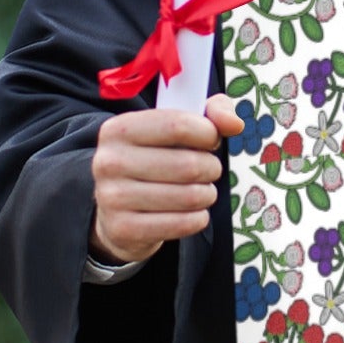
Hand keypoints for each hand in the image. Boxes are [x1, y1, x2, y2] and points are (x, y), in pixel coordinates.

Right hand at [89, 93, 244, 264]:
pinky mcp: (123, 229)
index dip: (208, 133)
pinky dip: (198, 218)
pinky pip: (182, 224)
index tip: (211, 140)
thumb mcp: (176, 128)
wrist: (118, 210)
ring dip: (207, 194)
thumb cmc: (155, 160)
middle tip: (207, 170)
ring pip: (189, 196)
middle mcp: (109, 161)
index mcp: (119, 129)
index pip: (178, 125)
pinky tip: (191, 212)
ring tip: (200, 191)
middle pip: (188, 164)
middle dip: (210, 168)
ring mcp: (112, 197)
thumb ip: (211, 114)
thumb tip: (234, 124)